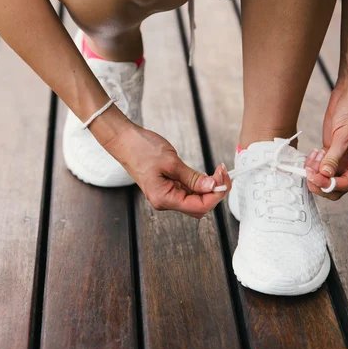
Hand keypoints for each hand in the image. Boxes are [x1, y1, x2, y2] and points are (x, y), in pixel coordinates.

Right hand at [103, 124, 230, 217]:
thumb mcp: (171, 162)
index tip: (223, 178)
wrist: (124, 141)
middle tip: (222, 173)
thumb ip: (193, 177)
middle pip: (199, 207)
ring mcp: (166, 195)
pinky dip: (200, 185)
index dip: (215, 194)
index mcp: (164, 198)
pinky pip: (188, 192)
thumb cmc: (141, 149)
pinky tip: (207, 174)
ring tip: (217, 172)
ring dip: (208, 189)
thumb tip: (212, 187)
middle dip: (215, 193)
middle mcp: (165, 201)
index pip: (199, 206)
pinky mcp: (167, 187)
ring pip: (195, 200)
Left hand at [304, 83, 347, 199]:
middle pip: (337, 186)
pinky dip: (314, 165)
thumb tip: (324, 175)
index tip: (315, 177)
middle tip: (309, 172)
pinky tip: (313, 155)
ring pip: (327, 178)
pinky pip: (321, 168)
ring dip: (316, 173)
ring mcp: (345, 161)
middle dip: (321, 181)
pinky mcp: (334, 154)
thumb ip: (333, 158)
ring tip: (313, 156)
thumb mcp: (344, 136)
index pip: (347, 183)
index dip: (330, 184)